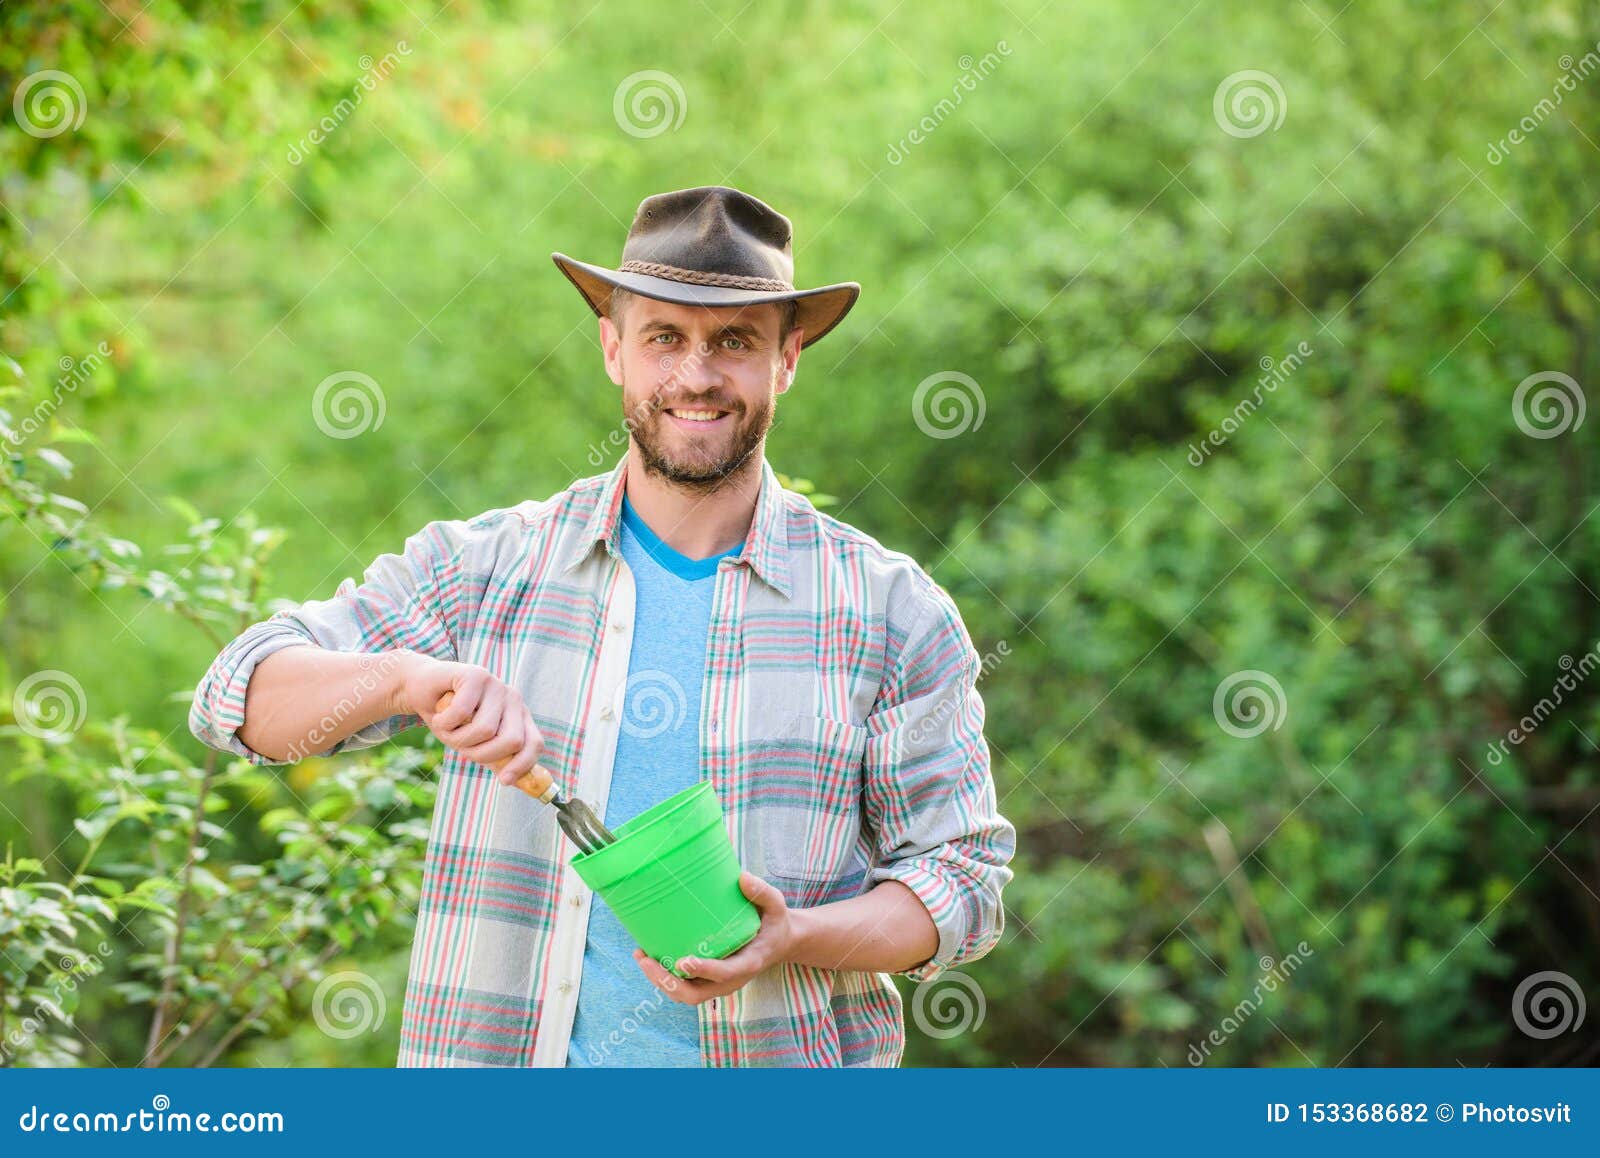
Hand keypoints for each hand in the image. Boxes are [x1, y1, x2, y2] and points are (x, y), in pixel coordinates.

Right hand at [389, 653, 544, 785]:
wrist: (421, 689)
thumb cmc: (451, 721)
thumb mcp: (475, 744)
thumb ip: (496, 758)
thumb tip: (518, 783)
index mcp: (519, 716)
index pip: (534, 743)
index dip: (522, 765)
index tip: (503, 780)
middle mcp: (513, 699)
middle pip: (512, 740)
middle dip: (482, 754)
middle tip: (462, 749)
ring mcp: (496, 685)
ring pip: (484, 730)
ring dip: (457, 739)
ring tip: (447, 729)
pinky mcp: (475, 674)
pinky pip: (462, 713)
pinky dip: (444, 723)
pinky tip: (439, 715)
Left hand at [633, 872, 796, 1004]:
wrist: (778, 942)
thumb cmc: (773, 922)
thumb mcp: (775, 905)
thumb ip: (761, 893)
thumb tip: (741, 878)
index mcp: (748, 964)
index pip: (726, 974)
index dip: (705, 970)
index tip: (684, 961)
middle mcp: (730, 980)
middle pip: (695, 994)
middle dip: (667, 982)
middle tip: (646, 959)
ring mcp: (717, 984)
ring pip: (684, 994)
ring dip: (660, 980)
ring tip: (640, 955)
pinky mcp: (707, 980)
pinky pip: (683, 985)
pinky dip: (664, 976)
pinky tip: (647, 955)